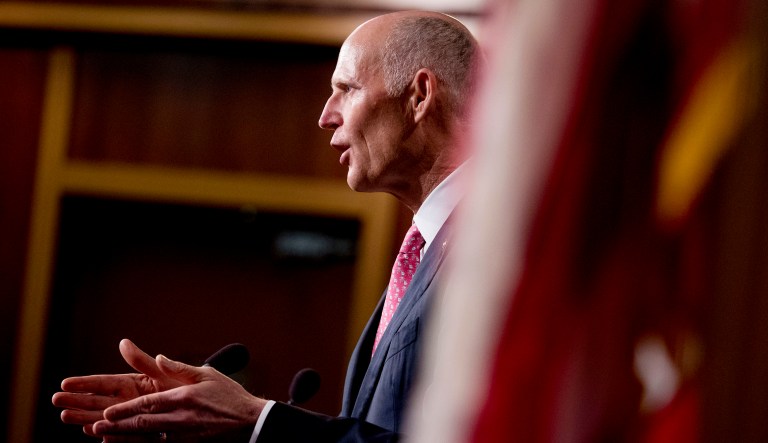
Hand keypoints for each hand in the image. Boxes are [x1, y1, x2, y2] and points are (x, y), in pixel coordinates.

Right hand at [53, 339, 184, 436]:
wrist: (209, 410)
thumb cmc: (187, 388)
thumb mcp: (166, 373)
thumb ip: (144, 363)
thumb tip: (123, 343)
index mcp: (135, 385)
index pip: (106, 383)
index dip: (86, 383)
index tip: (66, 383)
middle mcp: (130, 402)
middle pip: (100, 402)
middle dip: (78, 401)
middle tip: (56, 400)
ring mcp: (134, 419)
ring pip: (106, 419)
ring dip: (86, 417)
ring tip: (67, 416)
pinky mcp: (142, 434)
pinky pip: (124, 435)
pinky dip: (110, 433)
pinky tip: (93, 431)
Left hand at [93, 353, 265, 442]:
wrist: (251, 422)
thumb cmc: (230, 396)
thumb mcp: (208, 374)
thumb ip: (180, 368)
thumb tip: (159, 357)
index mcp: (183, 397)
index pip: (147, 404)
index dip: (125, 410)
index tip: (107, 412)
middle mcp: (180, 419)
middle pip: (142, 424)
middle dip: (117, 426)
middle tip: (95, 426)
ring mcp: (184, 436)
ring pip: (147, 439)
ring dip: (124, 439)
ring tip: (105, 438)